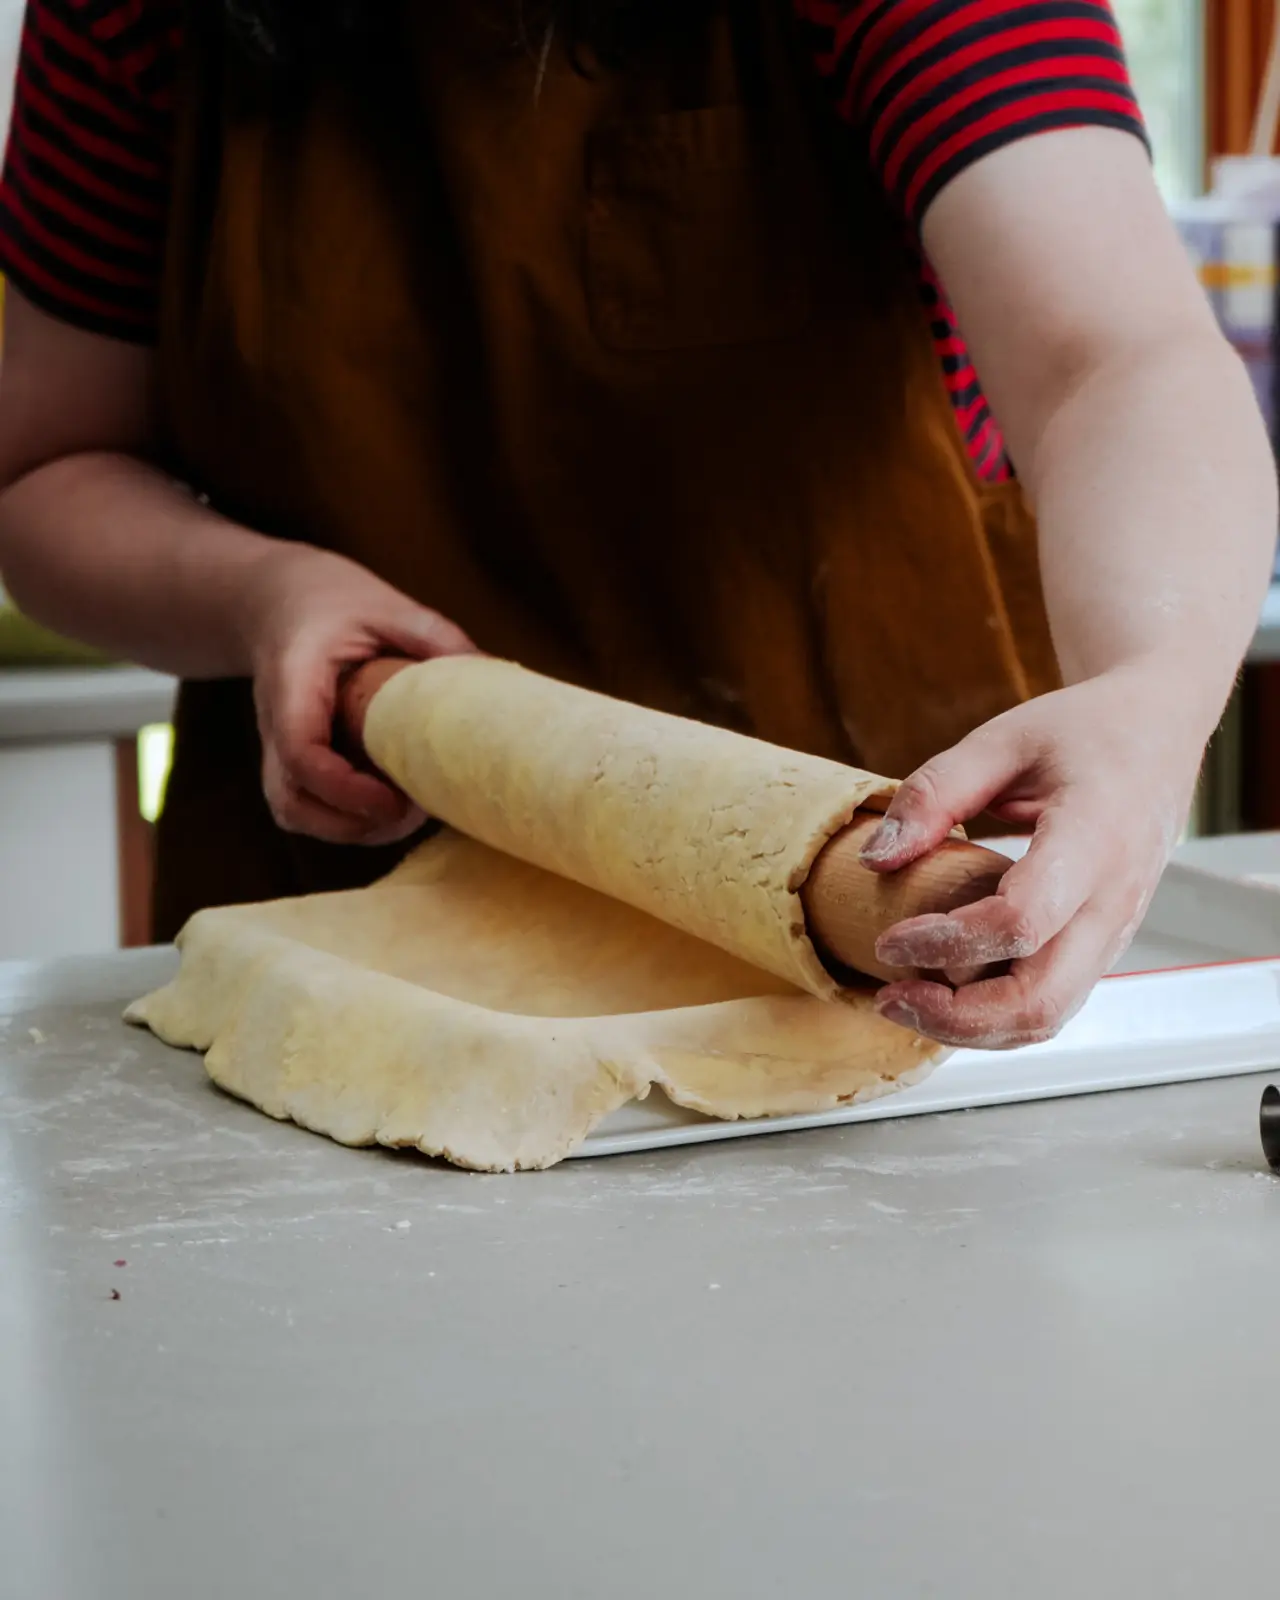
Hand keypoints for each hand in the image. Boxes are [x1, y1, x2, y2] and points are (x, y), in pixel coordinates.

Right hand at [242, 544, 474, 844]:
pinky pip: (307, 808)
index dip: (346, 789)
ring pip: (295, 813)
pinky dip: (345, 820)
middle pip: (292, 803)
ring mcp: (277, 748)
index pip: (301, 753)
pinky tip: (390, 803)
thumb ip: (432, 634)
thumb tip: (489, 671)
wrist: (274, 600)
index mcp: (293, 684)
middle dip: (352, 825)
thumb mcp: (382, 602)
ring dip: (350, 829)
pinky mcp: (291, 761)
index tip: (397, 800)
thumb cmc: (328, 599)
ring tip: (408, 814)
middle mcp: (275, 725)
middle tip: (413, 812)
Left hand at [858, 663, 1209, 1048]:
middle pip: (1040, 1001)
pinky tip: (944, 991)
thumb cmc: (1084, 732)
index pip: (1022, 922)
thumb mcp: (1002, 739)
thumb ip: (935, 793)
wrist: (1160, 736)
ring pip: (1048, 1017)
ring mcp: (1115, 932)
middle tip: (890, 996)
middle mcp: (1114, 901)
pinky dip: (994, 1015)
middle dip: (956, 1017)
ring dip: (972, 1028)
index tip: (888, 940)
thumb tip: (873, 859)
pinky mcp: (1103, 945)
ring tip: (906, 1001)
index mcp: (1094, 838)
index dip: (947, 943)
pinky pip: (1052, 1001)